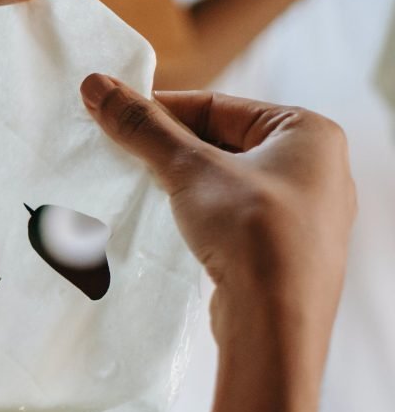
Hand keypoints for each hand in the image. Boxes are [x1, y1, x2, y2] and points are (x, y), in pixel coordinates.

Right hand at [81, 74, 355, 376]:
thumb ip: (143, 127)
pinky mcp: (284, 249)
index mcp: (310, 132)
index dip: (162, 110)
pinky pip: (233, 214)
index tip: (116, 118)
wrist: (277, 327)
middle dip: (168, 147)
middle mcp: (316, 167)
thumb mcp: (190, 170)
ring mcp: (303, 212)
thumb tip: (95, 84)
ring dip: (180, 181)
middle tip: (120, 152)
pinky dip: (198, 211)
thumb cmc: (252, 235)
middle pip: (221, 141)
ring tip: (138, 186)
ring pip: (225, 179)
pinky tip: (168, 221)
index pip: (218, 105)